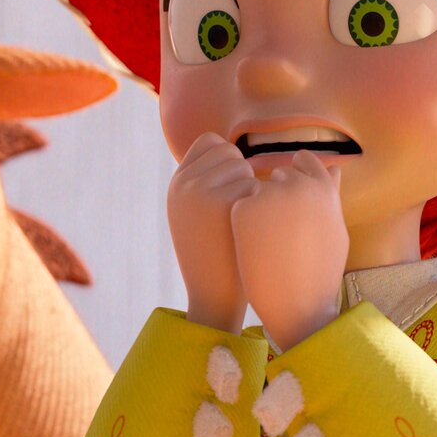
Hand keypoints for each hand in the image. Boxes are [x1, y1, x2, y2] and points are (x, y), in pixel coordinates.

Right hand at [168, 133, 259, 332]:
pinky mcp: (220, 203)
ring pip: (243, 166)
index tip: (234, 186)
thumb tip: (229, 150)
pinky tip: (254, 227)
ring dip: (253, 188)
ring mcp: (199, 191)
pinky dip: (260, 203)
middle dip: (242, 173)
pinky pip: (254, 185)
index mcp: (176, 184)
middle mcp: (183, 184)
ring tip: (245, 221)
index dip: (229, 159)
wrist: (214, 295)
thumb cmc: (216, 256)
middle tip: (241, 208)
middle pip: (228, 151)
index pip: (209, 142)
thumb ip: (204, 183)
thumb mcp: (195, 215)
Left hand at [230, 150, 346, 348]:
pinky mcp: (243, 208)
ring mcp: (269, 194)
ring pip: (256, 190)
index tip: (293, 203)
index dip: (296, 181)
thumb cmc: (319, 270)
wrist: (296, 304)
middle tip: (282, 233)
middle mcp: (297, 184)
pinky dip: (242, 224)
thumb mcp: (334, 228)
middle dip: (276, 196)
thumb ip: (330, 194)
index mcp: (323, 186)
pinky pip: (239, 207)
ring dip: (258, 209)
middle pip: (278, 175)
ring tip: (271, 243)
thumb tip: (333, 167)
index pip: (304, 161)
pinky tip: (254, 247)